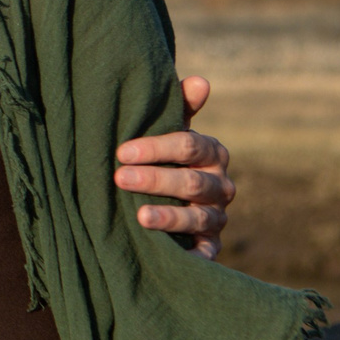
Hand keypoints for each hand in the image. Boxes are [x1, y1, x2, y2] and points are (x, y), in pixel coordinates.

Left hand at [115, 75, 235, 258]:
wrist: (173, 200)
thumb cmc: (164, 158)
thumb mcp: (169, 132)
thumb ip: (180, 107)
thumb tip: (200, 82)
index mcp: (212, 152)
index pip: (190, 146)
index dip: (156, 147)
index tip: (123, 151)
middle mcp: (220, 185)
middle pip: (191, 182)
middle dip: (155, 179)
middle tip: (119, 179)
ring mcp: (217, 217)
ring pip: (197, 217)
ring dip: (168, 216)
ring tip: (139, 217)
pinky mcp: (210, 246)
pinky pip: (205, 254)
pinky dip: (191, 257)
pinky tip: (168, 255)